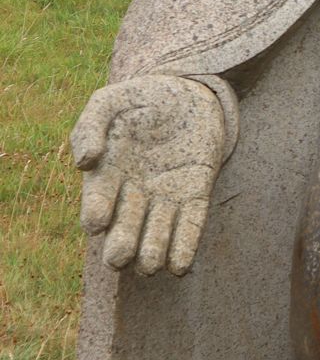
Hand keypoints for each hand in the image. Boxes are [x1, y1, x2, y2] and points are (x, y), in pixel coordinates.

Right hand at [70, 76, 224, 275]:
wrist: (190, 92)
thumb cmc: (143, 98)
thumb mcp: (111, 101)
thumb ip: (90, 125)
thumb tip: (84, 161)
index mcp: (107, 174)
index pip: (97, 203)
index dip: (95, 213)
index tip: (96, 220)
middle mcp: (133, 194)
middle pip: (124, 230)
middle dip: (121, 246)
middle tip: (120, 257)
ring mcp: (165, 198)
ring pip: (156, 235)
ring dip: (152, 252)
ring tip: (150, 264)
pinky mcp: (195, 196)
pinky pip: (190, 226)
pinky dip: (184, 248)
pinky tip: (179, 267)